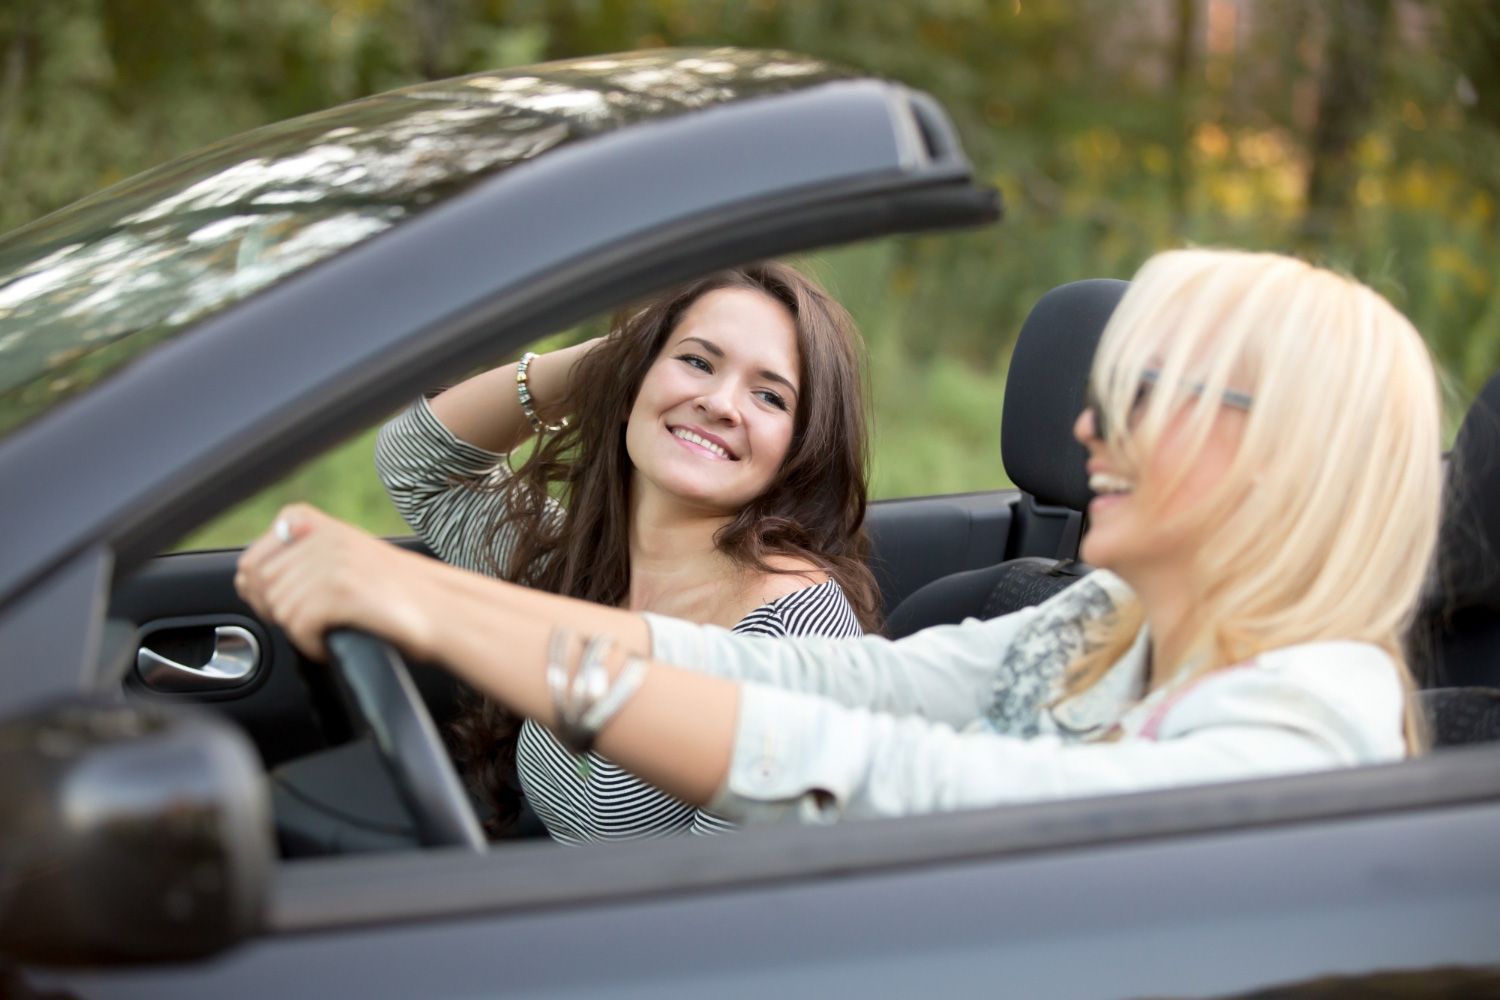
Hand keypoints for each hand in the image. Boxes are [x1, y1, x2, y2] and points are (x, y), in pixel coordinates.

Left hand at [235, 503, 434, 661]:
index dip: (260, 592)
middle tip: (310, 623)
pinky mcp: (341, 591)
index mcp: (314, 523)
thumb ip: (298, 556)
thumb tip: (245, 579)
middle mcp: (321, 536)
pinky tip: (331, 643)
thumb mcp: (342, 555)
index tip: (284, 606)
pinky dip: (311, 646)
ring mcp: (331, 562)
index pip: (252, 560)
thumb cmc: (394, 590)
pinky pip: (299, 628)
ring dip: (300, 631)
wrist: (443, 607)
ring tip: (330, 630)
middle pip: (263, 589)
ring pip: (280, 610)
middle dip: (280, 614)